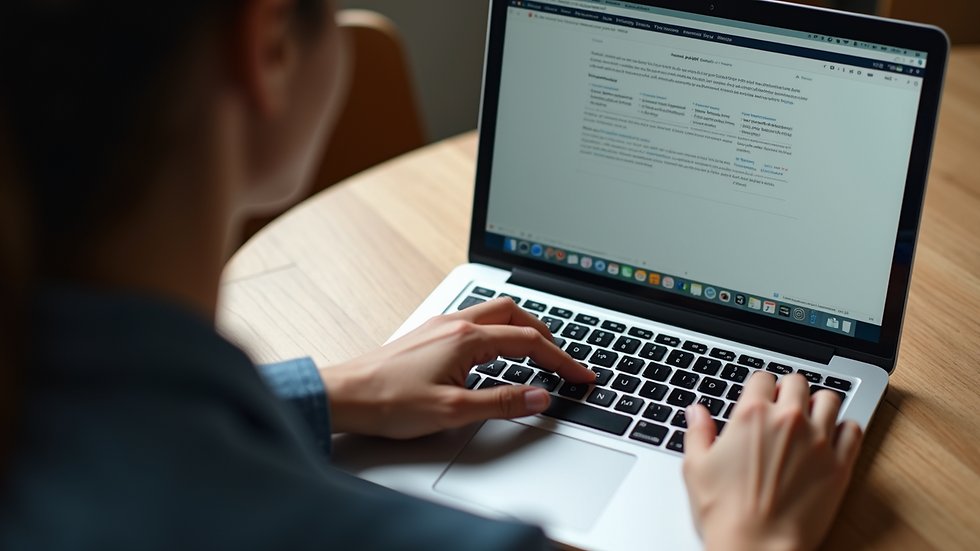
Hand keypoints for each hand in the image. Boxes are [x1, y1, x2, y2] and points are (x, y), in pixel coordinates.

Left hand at [318, 297, 594, 438]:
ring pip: (494, 314)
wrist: (343, 396)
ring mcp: (440, 326)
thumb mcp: (454, 411)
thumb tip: (541, 397)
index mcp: (467, 337)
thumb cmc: (389, 402)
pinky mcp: (428, 334)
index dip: (562, 360)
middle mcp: (455, 323)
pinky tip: (496, 354)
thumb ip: (503, 402)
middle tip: (563, 359)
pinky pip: (475, 322)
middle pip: (515, 314)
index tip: (582, 375)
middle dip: (546, 334)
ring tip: (538, 352)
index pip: (530, 342)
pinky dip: (499, 333)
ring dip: (521, 329)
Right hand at [683, 372, 863, 550]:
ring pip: (829, 399)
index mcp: (751, 415)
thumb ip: (697, 432)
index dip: (759, 387)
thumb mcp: (695, 467)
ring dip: (818, 404)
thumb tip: (696, 411)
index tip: (759, 397)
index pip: (762, 378)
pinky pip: (853, 430)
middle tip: (783, 406)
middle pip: (797, 381)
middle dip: (788, 390)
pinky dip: (845, 429)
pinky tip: (832, 438)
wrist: (756, 548)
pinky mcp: (839, 465)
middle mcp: (787, 420)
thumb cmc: (724, 512)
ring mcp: (817, 441)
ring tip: (810, 418)